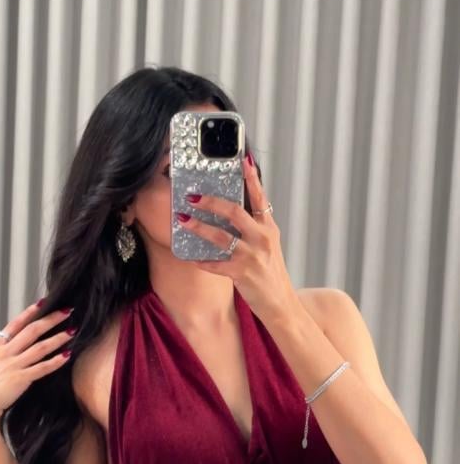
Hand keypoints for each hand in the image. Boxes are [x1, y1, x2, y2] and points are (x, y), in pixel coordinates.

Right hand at [0, 301, 75, 429]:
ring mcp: (13, 365)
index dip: (30, 312)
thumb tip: (12, 348)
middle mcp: (5, 353)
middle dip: (51, 319)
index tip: (43, 303)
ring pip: (40, 347)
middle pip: (32, 330)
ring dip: (58, 338)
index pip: (16, 324)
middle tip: (66, 311)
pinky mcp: (20, 379)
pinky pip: (42, 368)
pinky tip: (67, 356)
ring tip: (72, 331)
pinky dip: (55, 361)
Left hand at [176, 154, 300, 322]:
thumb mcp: (268, 246)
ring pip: (220, 236)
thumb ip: (254, 228)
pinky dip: (201, 260)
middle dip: (211, 202)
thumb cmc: (270, 273)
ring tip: (182, 220)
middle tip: (192, 196)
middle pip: (234, 212)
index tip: (242, 159)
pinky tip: (191, 257)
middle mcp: (262, 238)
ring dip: (198, 227)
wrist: (280, 303)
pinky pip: (215, 264)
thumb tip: (232, 211)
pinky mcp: (242, 273)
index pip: (259, 197)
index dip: (251, 178)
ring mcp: (252, 256)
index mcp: (269, 228)